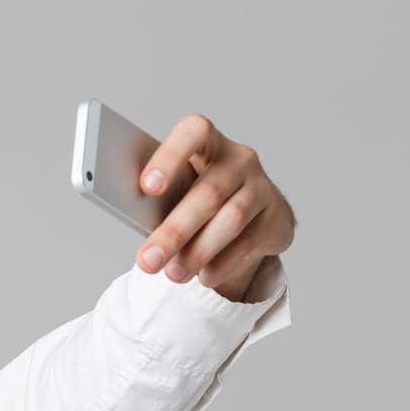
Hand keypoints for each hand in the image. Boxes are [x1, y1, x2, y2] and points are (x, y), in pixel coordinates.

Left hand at [134, 113, 296, 301]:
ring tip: (173, 275)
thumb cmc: (195, 201)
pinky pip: (247, 242)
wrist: (249, 218)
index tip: (147, 187)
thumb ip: (157, 203)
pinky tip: (204, 277)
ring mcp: (261, 186)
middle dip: (175, 231)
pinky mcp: (276, 217)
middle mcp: (239, 159)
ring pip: (230, 220)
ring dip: (197, 252)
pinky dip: (222, 263)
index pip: (194, 133)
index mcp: (207, 144)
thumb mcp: (176, 195)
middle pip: (208, 193)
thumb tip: (134, 225)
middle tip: (148, 261)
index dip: (171, 157)